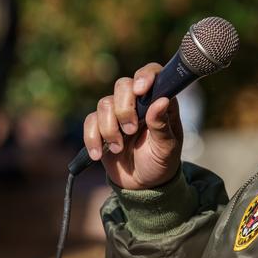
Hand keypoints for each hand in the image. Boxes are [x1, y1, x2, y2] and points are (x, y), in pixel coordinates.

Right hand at [83, 63, 182, 189]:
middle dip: (124, 108)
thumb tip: (161, 101)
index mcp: (160, 100)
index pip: (153, 73)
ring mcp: (118, 112)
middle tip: (131, 130)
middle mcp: (138, 102)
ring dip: (109, 127)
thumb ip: (163, 126)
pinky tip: (99, 154)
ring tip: (119, 147)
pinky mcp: (101, 126)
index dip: (145, 76)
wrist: (143, 184)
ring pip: (104, 103)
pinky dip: (92, 138)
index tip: (140, 90)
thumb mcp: (167, 148)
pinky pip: (90, 121)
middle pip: (122, 85)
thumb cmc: (162, 161)